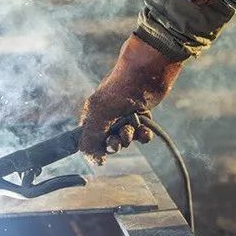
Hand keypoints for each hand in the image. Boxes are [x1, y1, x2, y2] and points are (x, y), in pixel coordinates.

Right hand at [79, 34, 182, 163]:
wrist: (147, 74)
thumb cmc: (120, 91)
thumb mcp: (99, 116)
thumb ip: (90, 140)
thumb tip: (94, 160)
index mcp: (92, 113)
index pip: (88, 138)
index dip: (95, 147)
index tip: (103, 153)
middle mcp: (107, 115)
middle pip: (108, 141)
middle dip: (114, 143)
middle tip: (118, 140)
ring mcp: (124, 115)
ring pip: (126, 138)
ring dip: (129, 137)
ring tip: (132, 128)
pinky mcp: (141, 114)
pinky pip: (141, 134)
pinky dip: (143, 134)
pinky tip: (144, 129)